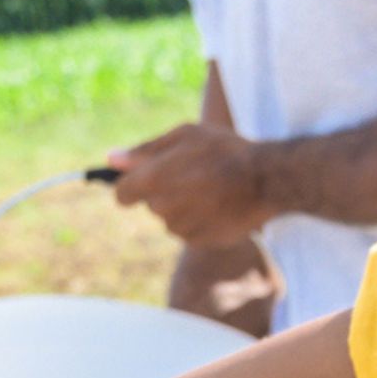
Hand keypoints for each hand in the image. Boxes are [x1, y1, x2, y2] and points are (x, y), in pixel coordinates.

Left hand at [109, 123, 270, 245]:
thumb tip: (111, 159)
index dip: (130, 186)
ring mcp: (182, 228)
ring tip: (211, 188)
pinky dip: (200, 220)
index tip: (142, 180)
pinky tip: (219, 205)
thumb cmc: (224, 150)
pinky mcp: (200, 241)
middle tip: (195, 174)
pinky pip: (190, 231)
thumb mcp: (185, 135)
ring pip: (171, 219)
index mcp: (153, 180)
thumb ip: (145, 150)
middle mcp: (163, 208)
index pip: (122, 194)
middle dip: (165, 191)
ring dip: (183, 206)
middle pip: (151, 204)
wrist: (265, 179)